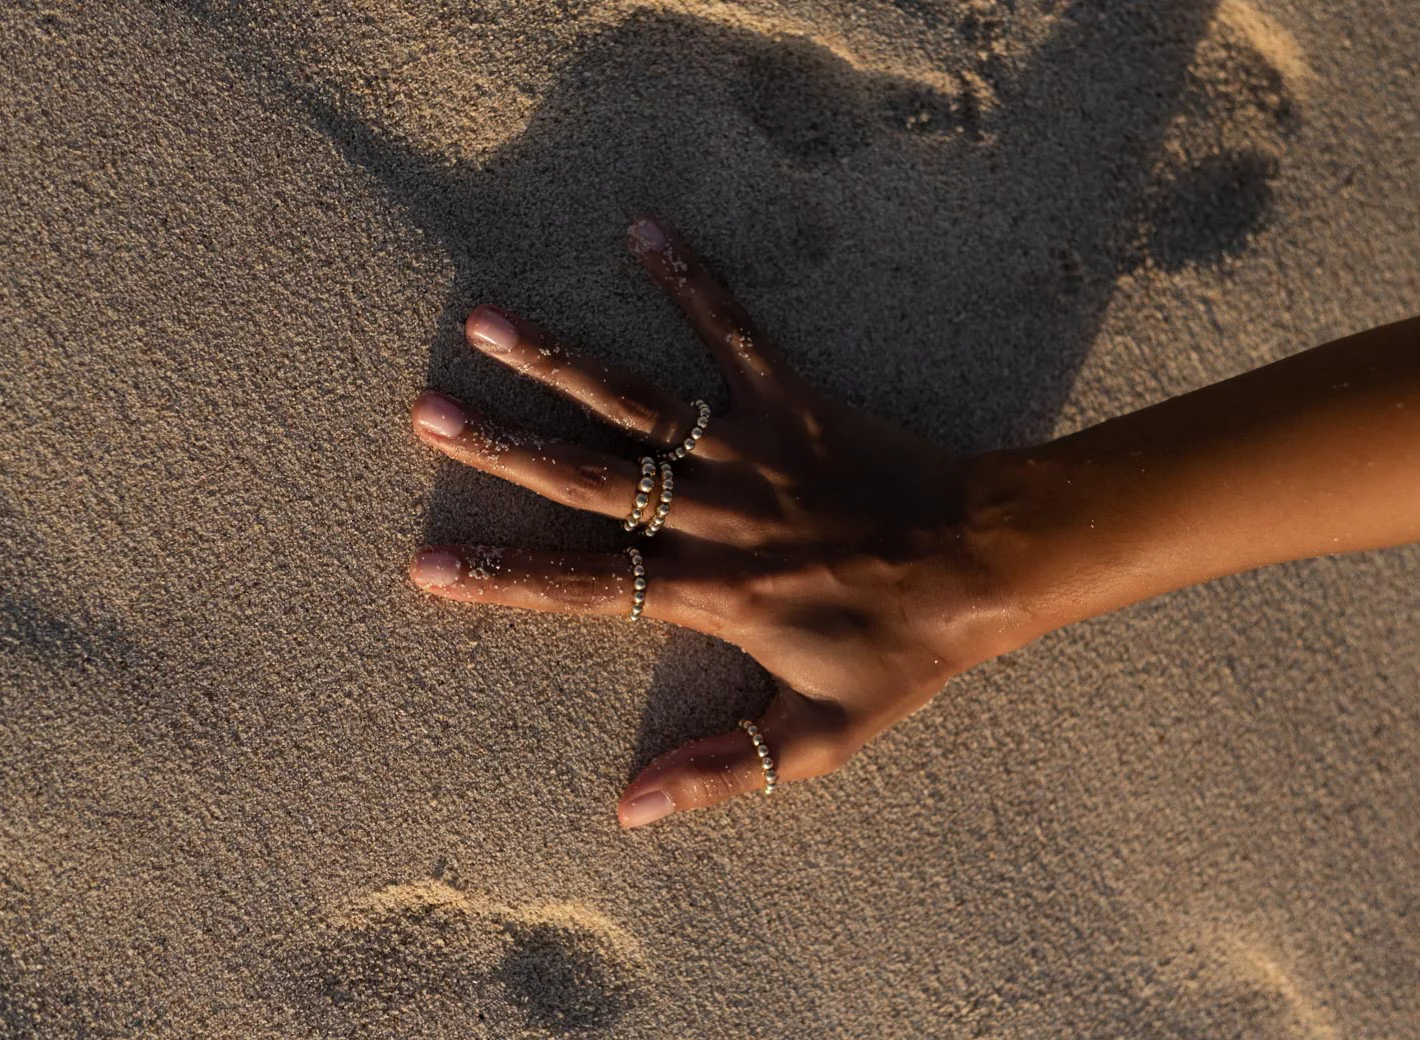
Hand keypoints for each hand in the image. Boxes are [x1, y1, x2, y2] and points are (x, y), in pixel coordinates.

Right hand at [409, 217, 1037, 827]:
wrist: (991, 560)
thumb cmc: (906, 650)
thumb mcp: (825, 734)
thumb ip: (726, 769)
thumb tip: (630, 813)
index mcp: (716, 592)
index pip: (589, 585)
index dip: (506, 577)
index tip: (430, 565)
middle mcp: (720, 514)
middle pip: (593, 478)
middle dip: (504, 447)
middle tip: (428, 413)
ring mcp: (753, 449)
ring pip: (640, 403)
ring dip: (562, 361)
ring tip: (489, 323)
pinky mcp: (793, 400)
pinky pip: (735, 331)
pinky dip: (692, 282)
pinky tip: (644, 232)